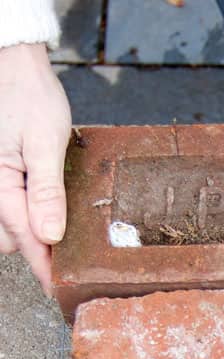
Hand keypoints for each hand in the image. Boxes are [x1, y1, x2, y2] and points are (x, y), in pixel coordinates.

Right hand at [0, 43, 71, 295]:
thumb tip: (49, 236)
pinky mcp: (3, 172)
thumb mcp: (44, 143)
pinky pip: (14, 202)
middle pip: (13, 237)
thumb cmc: (27, 94)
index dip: (44, 267)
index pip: (24, 240)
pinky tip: (53, 209)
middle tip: (73, 258)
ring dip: (34, 230)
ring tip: (66, 232)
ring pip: (12, 222)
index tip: (60, 290)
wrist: (12, 61)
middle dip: (39, 249)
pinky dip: (31, 211)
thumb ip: (46, 192)